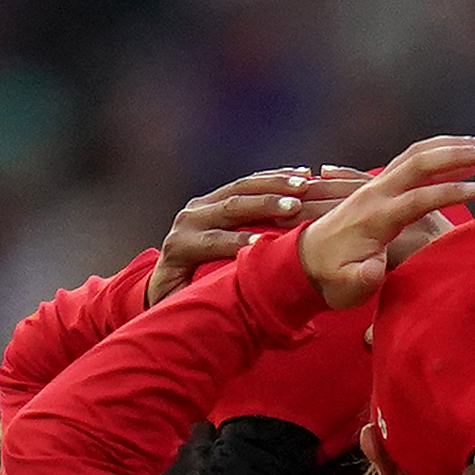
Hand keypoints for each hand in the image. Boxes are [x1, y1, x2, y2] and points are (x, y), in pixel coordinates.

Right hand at [152, 164, 362, 293]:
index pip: (249, 184)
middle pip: (242, 189)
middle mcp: (199, 210)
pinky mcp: (178, 248)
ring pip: (229, 209)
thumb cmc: (209, 276)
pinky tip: (261, 241)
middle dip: (275, 185)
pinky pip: (213, 243)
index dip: (277, 177)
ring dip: (263, 205)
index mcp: (213, 205)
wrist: (166, 301)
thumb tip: (303, 224)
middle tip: (306, 186)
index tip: (309, 173)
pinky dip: (238, 241)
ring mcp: (186, 227)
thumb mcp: (235, 250)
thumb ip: (257, 233)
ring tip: (293, 207)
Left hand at [297, 137, 474, 304]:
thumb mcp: (345, 287)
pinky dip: (434, 152)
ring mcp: (374, 187)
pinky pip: (407, 161)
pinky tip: (456, 154)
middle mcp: (374, 195)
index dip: (445, 193)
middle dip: (453, 154)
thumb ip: (361, 278)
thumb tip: (374, 270)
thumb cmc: (330, 279)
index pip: (415, 198)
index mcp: (373, 218)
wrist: (301, 264)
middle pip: (416, 163)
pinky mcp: (376, 187)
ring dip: (447, 147)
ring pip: (413, 155)